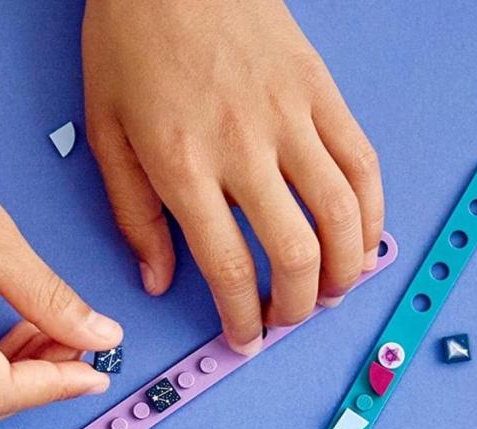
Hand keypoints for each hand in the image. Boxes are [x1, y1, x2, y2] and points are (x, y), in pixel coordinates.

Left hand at [82, 0, 383, 352]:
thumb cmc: (129, 44)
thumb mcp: (105, 133)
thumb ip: (133, 213)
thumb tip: (156, 279)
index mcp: (182, 167)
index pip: (227, 266)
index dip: (242, 316)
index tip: (244, 337)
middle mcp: (243, 149)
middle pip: (295, 251)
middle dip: (297, 304)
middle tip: (287, 320)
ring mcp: (290, 117)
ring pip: (341, 212)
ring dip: (344, 267)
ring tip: (332, 291)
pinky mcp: (320, 90)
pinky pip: (362, 161)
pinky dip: (371, 209)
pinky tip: (361, 236)